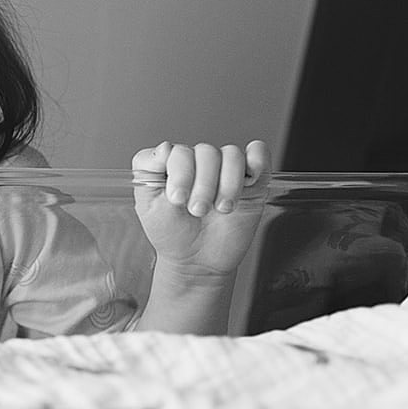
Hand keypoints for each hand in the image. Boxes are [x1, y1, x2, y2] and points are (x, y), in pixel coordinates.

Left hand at [132, 140, 270, 277]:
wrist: (198, 262)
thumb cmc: (172, 235)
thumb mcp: (148, 207)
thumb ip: (148, 171)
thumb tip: (165, 146)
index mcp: (170, 165)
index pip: (175, 150)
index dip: (179, 173)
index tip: (176, 199)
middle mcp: (197, 162)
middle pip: (206, 152)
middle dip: (203, 185)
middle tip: (198, 211)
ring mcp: (224, 169)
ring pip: (232, 154)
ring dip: (228, 184)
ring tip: (222, 208)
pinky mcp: (251, 179)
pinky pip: (258, 153)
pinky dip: (256, 163)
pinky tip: (248, 183)